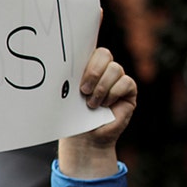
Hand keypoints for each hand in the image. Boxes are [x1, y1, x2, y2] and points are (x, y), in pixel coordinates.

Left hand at [58, 47, 137, 178]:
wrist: (86, 138)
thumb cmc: (74, 115)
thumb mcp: (68, 95)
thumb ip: (69, 78)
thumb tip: (57, 63)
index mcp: (88, 67)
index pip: (90, 48)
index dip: (85, 52)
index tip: (75, 66)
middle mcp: (104, 70)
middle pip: (104, 54)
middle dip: (93, 71)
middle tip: (83, 90)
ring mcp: (118, 79)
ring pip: (115, 69)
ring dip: (101, 88)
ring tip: (91, 104)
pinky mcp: (129, 91)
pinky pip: (126, 82)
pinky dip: (113, 94)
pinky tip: (105, 105)